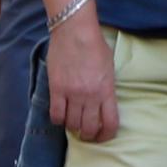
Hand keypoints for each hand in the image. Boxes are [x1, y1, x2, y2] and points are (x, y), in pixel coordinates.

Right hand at [46, 9, 119, 143]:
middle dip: (88, 135)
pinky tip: (60, 116)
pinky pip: (55, 114)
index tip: (102, 136)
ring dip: (72, 127)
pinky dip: (58, 119)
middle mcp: (91, 96)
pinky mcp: (56, 89)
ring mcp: (72, 94)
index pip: (110, 124)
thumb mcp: (109, 67)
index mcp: (107, 90)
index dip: (106, 135)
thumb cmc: (94, 45)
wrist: (74, 30)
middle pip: (89, 128)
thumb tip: (103, 101)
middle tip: (85, 133)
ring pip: (72, 124)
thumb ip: (107, 86)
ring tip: (72, 122)